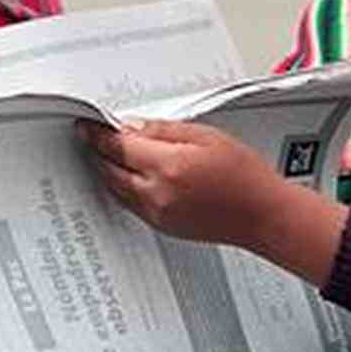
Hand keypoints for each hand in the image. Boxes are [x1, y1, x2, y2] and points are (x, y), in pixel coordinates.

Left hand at [76, 119, 347, 285]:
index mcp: (168, 166)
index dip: (98, 133)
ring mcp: (157, 213)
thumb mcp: (207, 136)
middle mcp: (157, 193)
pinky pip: (130, 203)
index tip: (86, 125)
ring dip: (106, 169)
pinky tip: (125, 176)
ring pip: (117, 188)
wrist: (263, 216)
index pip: (118, 146)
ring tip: (104, 153)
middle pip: (110, 169)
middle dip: (97, 151)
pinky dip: (122, 187)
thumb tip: (134, 127)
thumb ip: (165, 130)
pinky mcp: (162, 226)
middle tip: (90, 136)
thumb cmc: (246, 177)